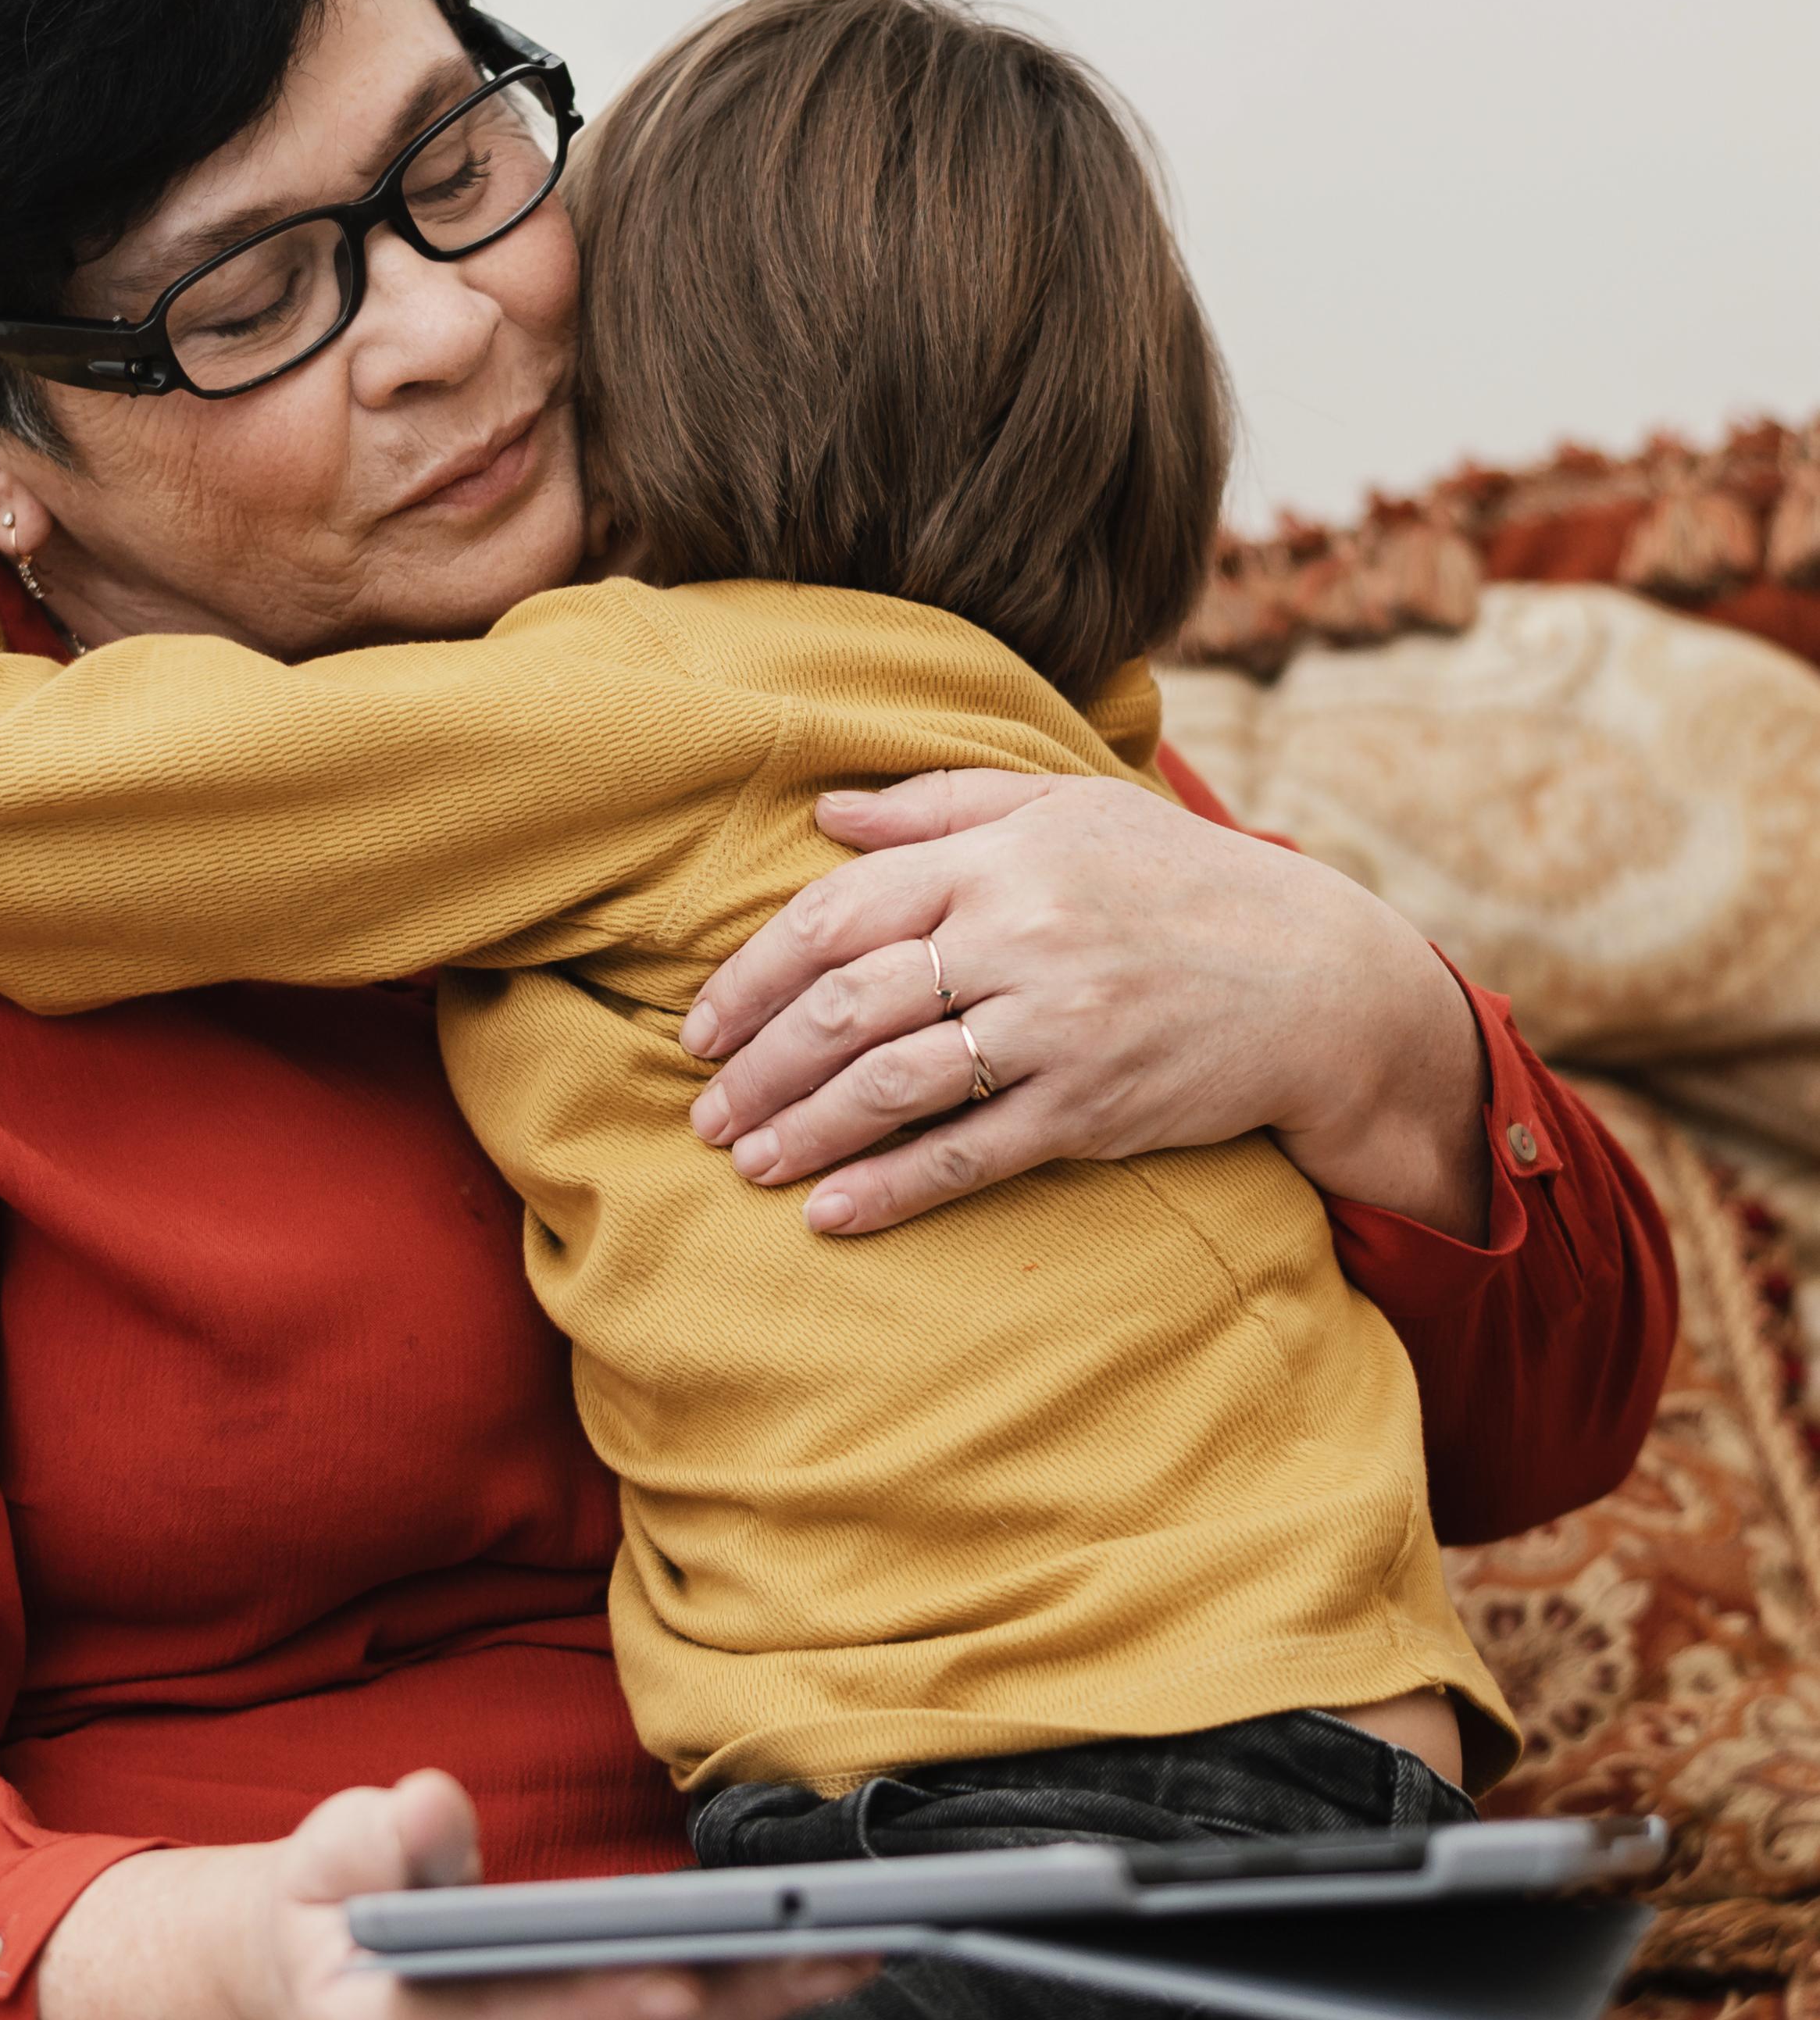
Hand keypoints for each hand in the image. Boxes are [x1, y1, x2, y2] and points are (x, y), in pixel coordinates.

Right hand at [37, 1771, 871, 2019]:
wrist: (324, 2001)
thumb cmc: (343, 1908)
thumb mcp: (333, 1847)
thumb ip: (381, 1833)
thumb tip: (428, 1804)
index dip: (591, 2006)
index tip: (684, 1976)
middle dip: (718, 2003)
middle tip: (819, 1946)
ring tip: (824, 1952)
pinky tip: (764, 1992)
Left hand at [680, 769, 1490, 1240]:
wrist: (1317, 976)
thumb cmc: (1178, 884)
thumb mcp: (1066, 811)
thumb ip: (939, 806)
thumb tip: (826, 814)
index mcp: (1001, 858)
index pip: (837, 915)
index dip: (752, 976)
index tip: (701, 1026)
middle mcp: (1020, 936)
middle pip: (847, 1005)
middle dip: (758, 1066)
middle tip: (705, 1110)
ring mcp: (1055, 1027)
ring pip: (891, 1085)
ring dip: (802, 1131)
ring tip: (745, 1162)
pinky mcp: (1091, 1107)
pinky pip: (967, 1155)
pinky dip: (889, 1188)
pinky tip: (829, 1212)